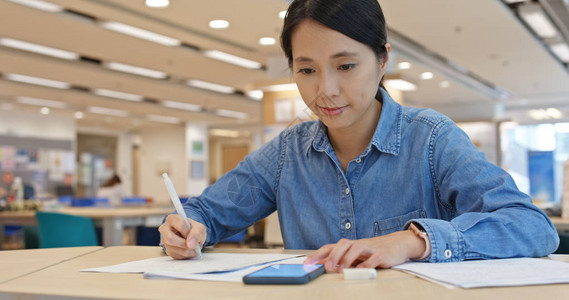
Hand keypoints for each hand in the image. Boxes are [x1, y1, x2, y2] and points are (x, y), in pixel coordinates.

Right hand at [158, 214, 206, 259]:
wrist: (192, 237)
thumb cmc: (193, 230)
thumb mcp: (199, 228)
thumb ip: (197, 233)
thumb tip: (191, 244)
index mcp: (172, 219)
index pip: (180, 224)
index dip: (188, 232)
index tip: (193, 236)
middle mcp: (165, 229)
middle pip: (170, 238)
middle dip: (184, 244)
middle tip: (192, 245)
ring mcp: (164, 240)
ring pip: (173, 249)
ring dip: (186, 250)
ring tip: (193, 247)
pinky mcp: (167, 250)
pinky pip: (176, 255)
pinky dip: (185, 255)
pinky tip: (189, 250)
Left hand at [304, 230, 425, 271]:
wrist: (398, 244)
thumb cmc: (373, 250)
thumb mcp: (356, 254)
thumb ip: (341, 258)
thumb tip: (322, 264)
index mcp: (350, 245)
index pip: (330, 246)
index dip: (318, 254)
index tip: (307, 262)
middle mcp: (358, 244)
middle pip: (343, 244)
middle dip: (333, 255)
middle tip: (326, 267)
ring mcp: (370, 248)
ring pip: (356, 249)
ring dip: (347, 259)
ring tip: (341, 270)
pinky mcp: (382, 254)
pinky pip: (373, 259)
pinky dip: (366, 265)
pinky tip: (360, 271)